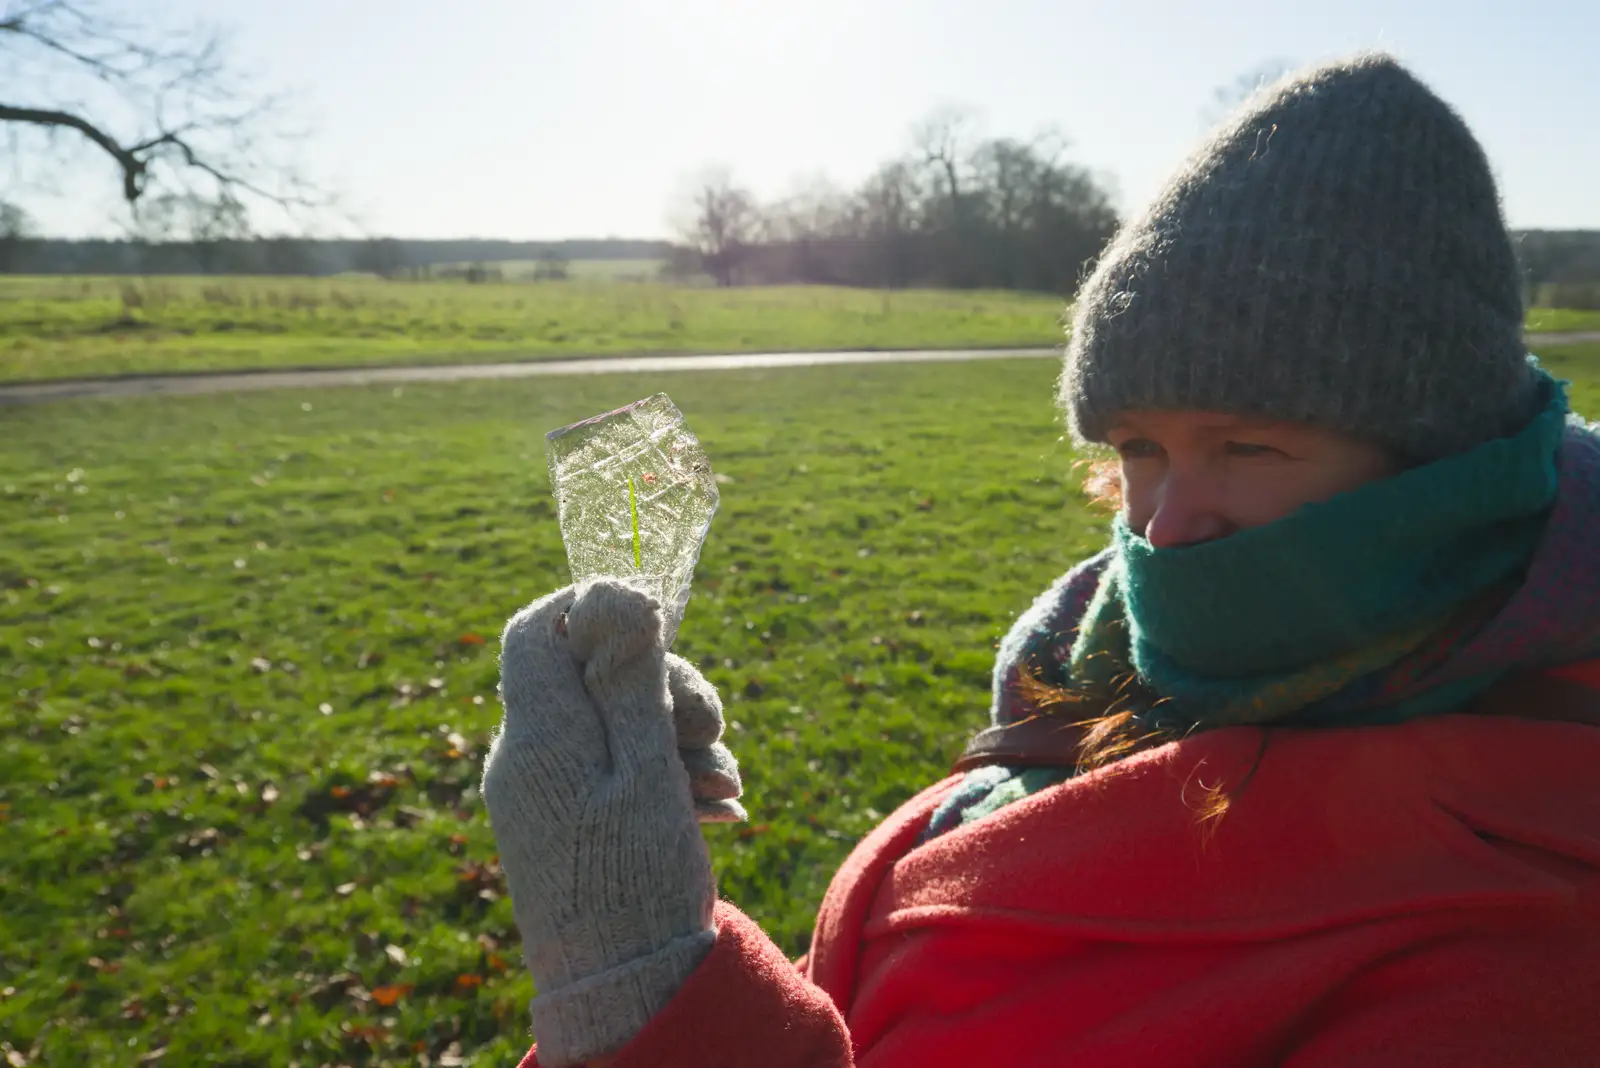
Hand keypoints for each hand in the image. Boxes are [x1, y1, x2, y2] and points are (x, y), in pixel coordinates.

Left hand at [482, 578, 743, 1065]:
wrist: (629, 989)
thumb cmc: (637, 880)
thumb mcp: (648, 767)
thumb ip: (630, 677)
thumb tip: (614, 588)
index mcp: (537, 736)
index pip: (538, 631)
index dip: (594, 609)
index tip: (658, 625)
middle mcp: (528, 758)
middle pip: (590, 672)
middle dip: (664, 684)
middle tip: (712, 728)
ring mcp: (547, 793)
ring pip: (615, 721)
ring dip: (678, 735)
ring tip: (723, 782)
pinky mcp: (571, 823)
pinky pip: (617, 769)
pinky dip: (666, 773)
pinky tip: (714, 804)